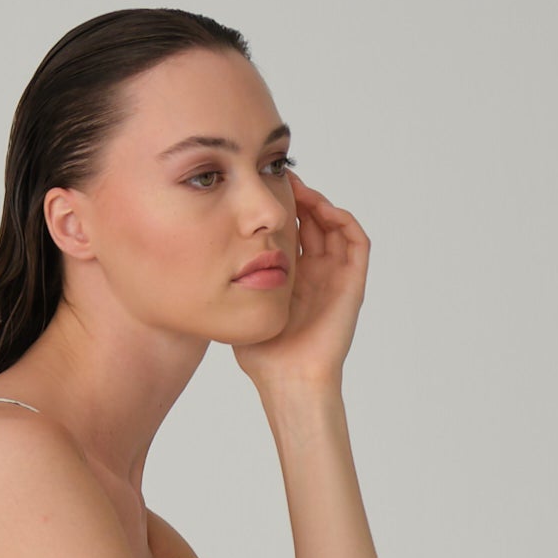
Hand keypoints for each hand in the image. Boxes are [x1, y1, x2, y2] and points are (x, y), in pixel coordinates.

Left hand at [234, 175, 369, 396]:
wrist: (288, 379)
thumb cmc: (262, 355)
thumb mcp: (239, 304)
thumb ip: (230, 280)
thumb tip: (200, 254)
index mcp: (293, 278)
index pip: (292, 231)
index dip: (281, 208)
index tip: (262, 189)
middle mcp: (317, 275)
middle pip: (314, 222)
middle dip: (299, 197)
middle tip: (281, 178)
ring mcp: (336, 278)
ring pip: (335, 225)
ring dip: (319, 202)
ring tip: (298, 187)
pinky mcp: (352, 284)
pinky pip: (357, 241)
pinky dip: (342, 219)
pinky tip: (320, 208)